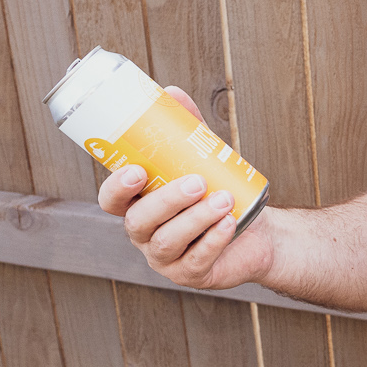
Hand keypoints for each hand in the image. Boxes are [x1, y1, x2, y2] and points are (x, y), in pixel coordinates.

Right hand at [96, 87, 265, 290]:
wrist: (255, 230)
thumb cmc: (217, 191)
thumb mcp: (201, 158)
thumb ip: (185, 129)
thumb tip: (170, 91)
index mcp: (137, 205)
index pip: (110, 201)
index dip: (117, 188)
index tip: (138, 170)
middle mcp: (144, 234)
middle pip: (139, 221)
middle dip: (166, 201)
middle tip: (198, 182)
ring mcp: (165, 259)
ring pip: (167, 242)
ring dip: (195, 219)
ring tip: (223, 199)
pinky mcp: (191, 275)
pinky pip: (197, 261)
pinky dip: (213, 241)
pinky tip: (229, 224)